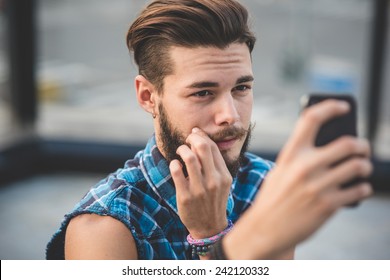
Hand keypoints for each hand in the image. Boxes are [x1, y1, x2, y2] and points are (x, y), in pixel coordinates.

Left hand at [169, 127, 231, 238]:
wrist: (209, 227)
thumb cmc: (213, 201)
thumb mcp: (221, 183)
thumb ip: (215, 165)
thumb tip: (201, 140)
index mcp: (224, 176)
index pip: (213, 148)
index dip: (202, 136)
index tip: (194, 135)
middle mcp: (213, 181)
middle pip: (203, 148)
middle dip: (192, 139)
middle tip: (187, 141)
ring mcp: (199, 189)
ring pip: (190, 157)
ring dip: (182, 149)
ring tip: (180, 152)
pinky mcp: (185, 196)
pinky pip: (177, 172)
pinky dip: (174, 164)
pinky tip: (175, 165)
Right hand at [223, 99, 372, 258]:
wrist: (265, 229)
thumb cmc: (273, 198)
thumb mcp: (280, 171)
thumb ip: (300, 158)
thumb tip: (332, 146)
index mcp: (290, 154)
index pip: (311, 118)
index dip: (331, 107)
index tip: (344, 107)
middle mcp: (304, 167)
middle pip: (348, 143)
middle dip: (361, 145)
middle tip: (362, 148)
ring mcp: (317, 186)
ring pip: (359, 166)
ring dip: (365, 166)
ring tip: (362, 168)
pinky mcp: (328, 206)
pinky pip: (359, 190)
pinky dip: (363, 188)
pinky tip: (359, 188)